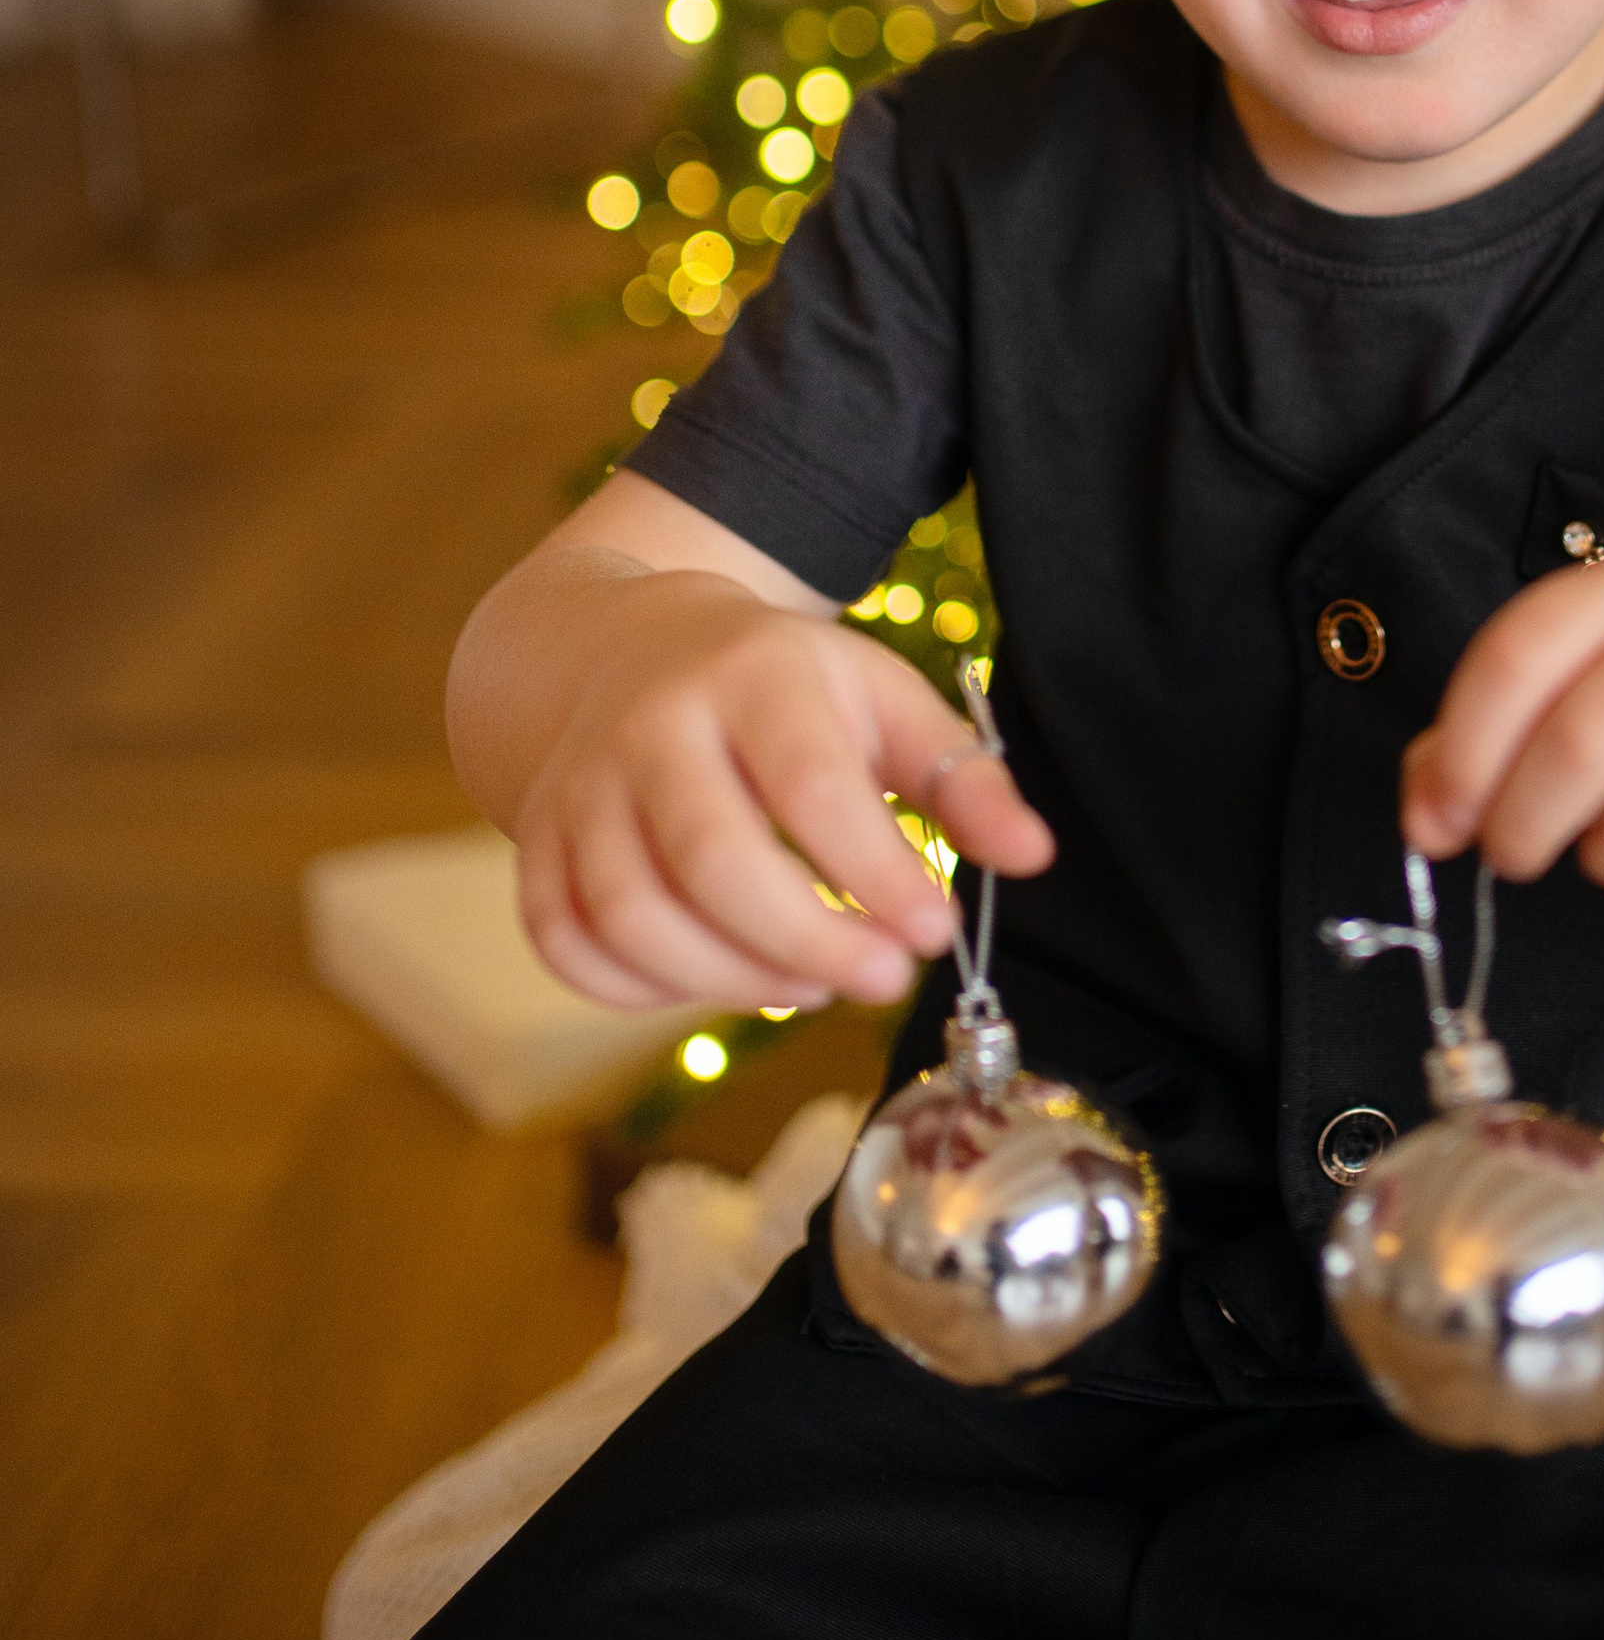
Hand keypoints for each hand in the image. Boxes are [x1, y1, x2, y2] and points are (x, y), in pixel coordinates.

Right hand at [514, 584, 1053, 1014]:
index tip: (935, 931)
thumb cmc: (780, 690)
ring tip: (810, 982)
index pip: (812, 786)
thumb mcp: (879, 700)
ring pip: (632, 912)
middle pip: (713, 858)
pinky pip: (566, 942)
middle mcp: (651, 726)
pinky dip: (638, 989)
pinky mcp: (535, 843)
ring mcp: (580, 787)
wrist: (623, 650)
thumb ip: (960, 778)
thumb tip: (1032, 856)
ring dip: (728, 977)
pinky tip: (717, 982)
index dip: (877, 874)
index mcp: (753, 676)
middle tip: (881, 980)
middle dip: (807, 940)